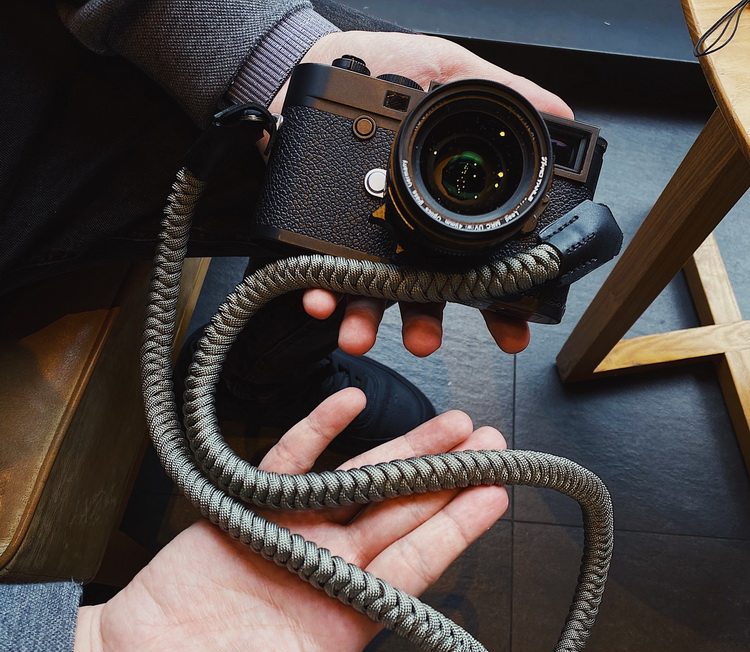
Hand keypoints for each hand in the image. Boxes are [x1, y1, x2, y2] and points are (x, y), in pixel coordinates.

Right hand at [68, 388, 508, 651]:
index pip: (417, 563)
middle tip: (495, 441)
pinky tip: (349, 402)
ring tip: (451, 423)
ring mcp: (291, 536)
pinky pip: (289, 462)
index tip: (496, 494)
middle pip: (402, 512)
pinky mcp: (248, 511)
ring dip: (404, 449)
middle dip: (449, 476)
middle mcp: (329, 569)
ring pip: (360, 481)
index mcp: (346, 618)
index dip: (458, 527)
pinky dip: (318, 431)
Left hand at [270, 31, 573, 357]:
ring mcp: (364, 240)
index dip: (498, 301)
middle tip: (427, 340)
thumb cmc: (388, 68)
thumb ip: (503, 91)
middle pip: (426, 293)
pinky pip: (321, 273)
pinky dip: (321, 292)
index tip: (512, 329)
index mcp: (444, 211)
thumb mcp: (451, 71)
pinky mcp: (321, 235)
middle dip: (429, 325)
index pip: (479, 265)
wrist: (315, 58)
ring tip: (361, 332)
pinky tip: (320, 300)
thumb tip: (559, 112)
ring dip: (369, 320)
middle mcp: (407, 235)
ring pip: (373, 294)